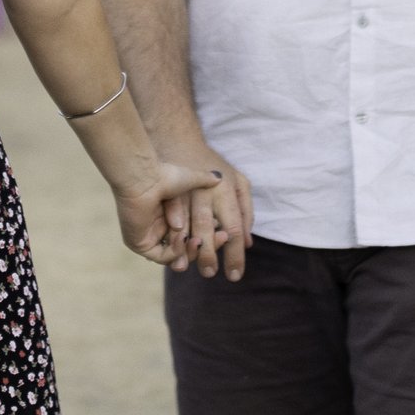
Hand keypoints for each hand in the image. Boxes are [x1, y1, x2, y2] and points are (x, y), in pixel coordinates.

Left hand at [111, 160, 226, 266]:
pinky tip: (182, 239)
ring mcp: (150, 238)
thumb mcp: (193, 180)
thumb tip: (219, 178)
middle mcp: (160, 229)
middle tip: (222, 237)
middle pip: (188, 249)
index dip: (212, 236)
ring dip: (191, 250)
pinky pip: (162, 256)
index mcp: (170, 216)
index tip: (226, 231)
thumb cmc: (166, 175)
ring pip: (176, 256)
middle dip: (206, 245)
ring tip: (199, 239)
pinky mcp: (140, 244)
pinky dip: (175, 251)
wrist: (145, 177)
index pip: (194, 235)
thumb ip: (206, 182)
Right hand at [163, 142, 253, 280]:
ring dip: (186, 249)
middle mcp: (207, 192)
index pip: (235, 228)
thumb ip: (246, 211)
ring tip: (187, 266)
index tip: (235, 275)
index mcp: (227, 191)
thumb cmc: (212, 163)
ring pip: (185, 225)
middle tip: (210, 274)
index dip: (235, 255)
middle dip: (209, 255)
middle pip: (208, 229)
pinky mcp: (166, 192)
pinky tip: (171, 249)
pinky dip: (169, 234)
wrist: (178, 138)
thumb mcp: (238, 181)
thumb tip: (248, 243)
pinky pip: (167, 217)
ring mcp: (185, 192)